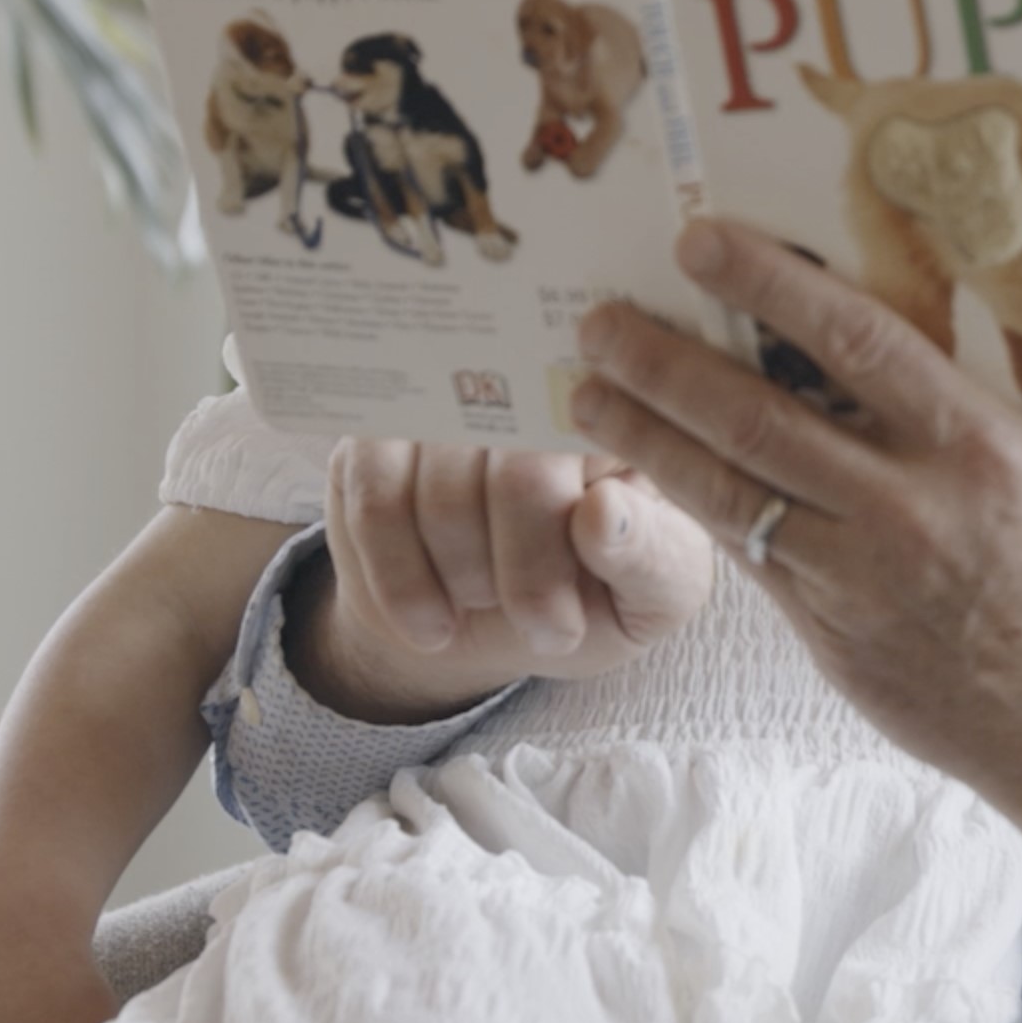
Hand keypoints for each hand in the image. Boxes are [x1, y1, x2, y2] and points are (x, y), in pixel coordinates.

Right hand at [296, 436, 718, 723]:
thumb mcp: (653, 595)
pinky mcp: (379, 439)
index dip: (559, 550)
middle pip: (510, 473)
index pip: (589, 456)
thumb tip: (604, 511)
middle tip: (542, 630)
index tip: (558, 628)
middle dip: (520, 577)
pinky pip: (369, 499)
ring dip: (454, 579)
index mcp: (619, 419)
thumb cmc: (600, 597)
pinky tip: (429, 619)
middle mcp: (532, 393)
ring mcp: (446, 407)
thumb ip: (648, 555)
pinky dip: (395, 578)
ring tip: (486, 615)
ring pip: (429, 488)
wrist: (504, 624)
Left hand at [569, 221, 1021, 872]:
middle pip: (760, 417)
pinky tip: (646, 472)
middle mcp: (906, 506)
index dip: (769, 286)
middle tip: (602, 317)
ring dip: (648, 436)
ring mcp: (858, 575)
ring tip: (588, 391)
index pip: (854, 343)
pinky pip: (746, 555)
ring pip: (729, 491)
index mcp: (976, 446)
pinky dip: (691, 507)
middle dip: (667, 361)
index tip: (702, 243)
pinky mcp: (829, 630)